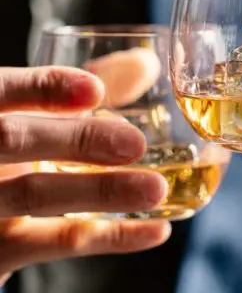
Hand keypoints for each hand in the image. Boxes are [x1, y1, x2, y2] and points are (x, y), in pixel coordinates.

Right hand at [0, 66, 169, 285]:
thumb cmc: (15, 140)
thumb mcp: (34, 111)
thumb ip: (82, 86)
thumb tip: (145, 63)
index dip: (43, 88)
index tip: (94, 89)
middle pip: (12, 141)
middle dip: (76, 139)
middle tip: (134, 143)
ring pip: (34, 195)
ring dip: (101, 192)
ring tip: (155, 189)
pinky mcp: (2, 248)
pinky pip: (57, 243)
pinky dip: (111, 237)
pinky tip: (156, 229)